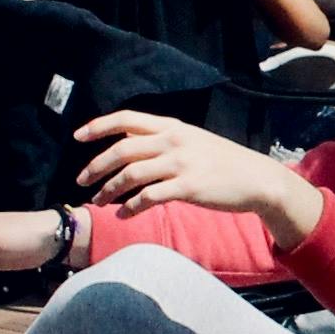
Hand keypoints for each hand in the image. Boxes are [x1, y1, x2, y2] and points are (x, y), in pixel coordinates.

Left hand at [69, 110, 323, 247]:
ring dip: (108, 190)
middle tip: (81, 181)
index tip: (77, 137)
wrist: (257, 179)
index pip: (127, 118)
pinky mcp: (187, 188)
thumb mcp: (192, 141)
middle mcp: (173, 141)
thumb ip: (161, 139)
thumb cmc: (223, 162)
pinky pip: (148, 197)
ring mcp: (180, 164)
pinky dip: (130, 208)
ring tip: (98, 202)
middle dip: (95, 166)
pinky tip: (123, 215)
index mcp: (172, 127)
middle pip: (122, 150)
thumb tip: (128, 140)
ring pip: (131, 175)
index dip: (99, 126)